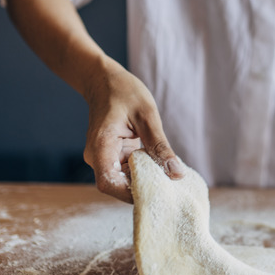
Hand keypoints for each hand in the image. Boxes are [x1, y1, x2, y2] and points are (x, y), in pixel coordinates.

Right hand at [82, 63, 183, 202]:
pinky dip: (145, 171)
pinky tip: (162, 168)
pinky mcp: (113, 155)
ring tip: (169, 179)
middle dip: (142, 190)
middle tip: (171, 190)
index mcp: (101, 146)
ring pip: (124, 180)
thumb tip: (177, 173)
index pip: (109, 183)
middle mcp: (98, 156)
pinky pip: (128, 170)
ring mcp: (104, 157)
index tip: (156, 195)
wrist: (104, 80)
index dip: (130, 194)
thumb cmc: (124, 92)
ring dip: (145, 181)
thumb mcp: (147, 116)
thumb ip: (160, 146)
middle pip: (117, 185)